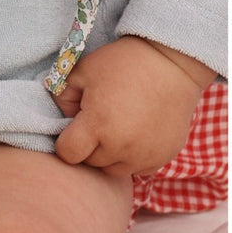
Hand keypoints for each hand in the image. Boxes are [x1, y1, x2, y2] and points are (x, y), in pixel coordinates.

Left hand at [53, 36, 213, 176]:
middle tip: (97, 121)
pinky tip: (134, 134)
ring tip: (115, 128)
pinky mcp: (163, 157)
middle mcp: (121, 146)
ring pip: (114, 169)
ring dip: (109, 154)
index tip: (72, 127)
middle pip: (90, 163)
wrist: (171, 63)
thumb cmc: (123, 63)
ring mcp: (144, 155)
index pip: (67, 154)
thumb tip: (59, 116)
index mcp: (98, 125)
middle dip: (88, 146)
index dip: (65, 142)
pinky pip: (138, 168)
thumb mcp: (83, 70)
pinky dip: (132, 157)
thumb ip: (61, 95)